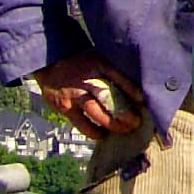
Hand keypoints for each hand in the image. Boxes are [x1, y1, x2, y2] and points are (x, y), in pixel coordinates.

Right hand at [31, 54, 146, 139]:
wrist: (50, 61)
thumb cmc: (81, 62)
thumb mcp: (99, 58)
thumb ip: (114, 71)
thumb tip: (137, 90)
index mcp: (96, 63)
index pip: (116, 75)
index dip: (130, 88)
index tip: (143, 100)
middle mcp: (85, 78)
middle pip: (106, 96)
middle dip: (123, 112)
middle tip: (136, 122)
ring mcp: (74, 93)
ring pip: (94, 111)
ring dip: (111, 123)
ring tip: (124, 130)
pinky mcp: (64, 106)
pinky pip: (81, 123)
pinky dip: (93, 131)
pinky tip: (102, 135)